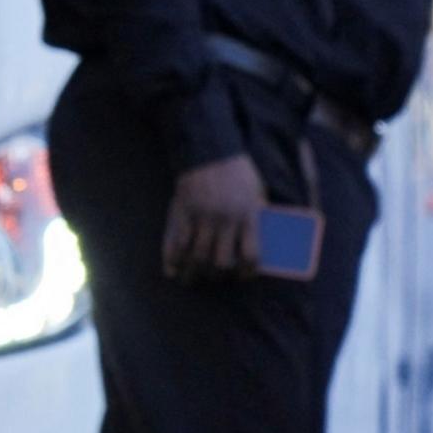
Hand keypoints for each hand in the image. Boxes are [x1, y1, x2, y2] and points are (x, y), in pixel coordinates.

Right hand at [163, 153, 266, 282]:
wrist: (211, 152)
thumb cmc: (240, 176)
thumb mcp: (258, 196)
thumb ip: (258, 220)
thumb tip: (259, 251)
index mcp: (249, 215)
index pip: (251, 255)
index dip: (247, 271)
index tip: (244, 276)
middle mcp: (225, 219)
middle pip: (221, 261)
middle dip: (218, 275)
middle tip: (215, 278)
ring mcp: (202, 216)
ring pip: (197, 256)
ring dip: (194, 272)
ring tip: (191, 280)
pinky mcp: (182, 212)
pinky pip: (176, 242)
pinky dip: (173, 259)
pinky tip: (173, 269)